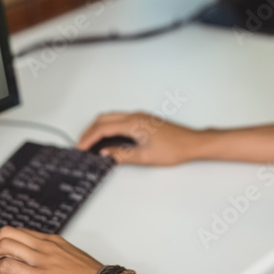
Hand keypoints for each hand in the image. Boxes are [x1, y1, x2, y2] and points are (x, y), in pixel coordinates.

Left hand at [0, 227, 101, 273]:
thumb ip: (54, 257)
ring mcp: (40, 258)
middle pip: (7, 233)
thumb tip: (41, 264)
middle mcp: (44, 245)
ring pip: (4, 245)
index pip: (20, 232)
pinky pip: (6, 265)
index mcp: (53, 240)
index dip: (2, 240)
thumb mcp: (71, 259)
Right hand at [77, 112, 201, 165]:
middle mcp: (135, 116)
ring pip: (111, 117)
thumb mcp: (145, 157)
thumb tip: (105, 154)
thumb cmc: (175, 149)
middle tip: (81, 145)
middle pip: (104, 119)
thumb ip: (122, 155)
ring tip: (91, 143)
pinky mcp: (143, 119)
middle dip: (89, 131)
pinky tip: (107, 139)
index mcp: (134, 123)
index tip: (81, 148)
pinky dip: (108, 127)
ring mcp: (139, 116)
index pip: (103, 128)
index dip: (89, 138)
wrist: (192, 143)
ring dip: (98, 128)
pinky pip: (119, 119)